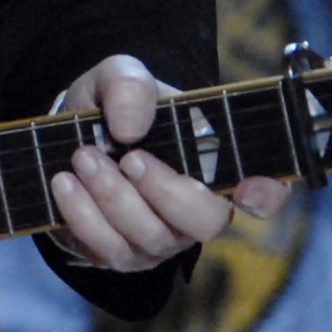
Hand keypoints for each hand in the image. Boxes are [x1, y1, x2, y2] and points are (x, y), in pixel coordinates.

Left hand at [48, 55, 287, 270]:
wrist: (66, 136)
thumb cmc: (113, 110)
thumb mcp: (118, 78)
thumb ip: (130, 85)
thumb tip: (130, 127)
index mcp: (215, 164)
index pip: (265, 189)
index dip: (266, 194)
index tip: (245, 191)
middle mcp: (197, 209)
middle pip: (206, 222)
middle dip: (166, 191)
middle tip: (129, 158)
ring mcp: (162, 238)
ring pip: (153, 238)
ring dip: (113, 197)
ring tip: (82, 158)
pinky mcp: (121, 253)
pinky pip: (109, 250)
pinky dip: (83, 215)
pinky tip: (64, 184)